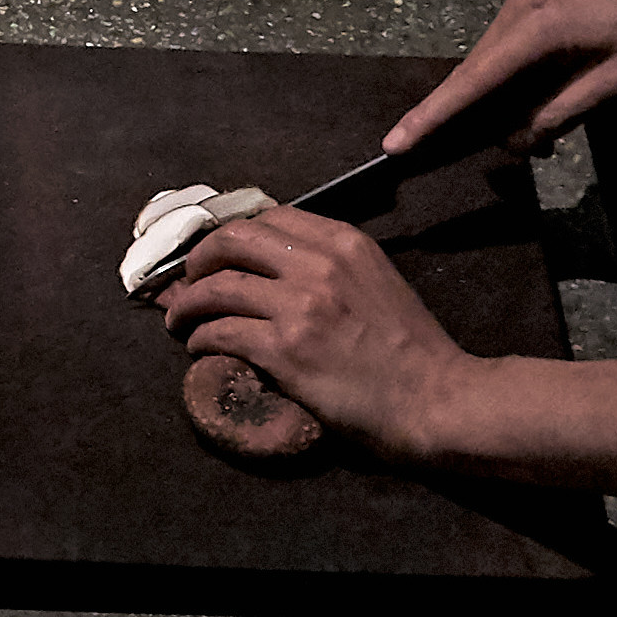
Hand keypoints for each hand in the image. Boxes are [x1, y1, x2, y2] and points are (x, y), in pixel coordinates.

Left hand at [158, 208, 471, 457]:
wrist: (437, 400)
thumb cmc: (414, 351)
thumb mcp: (378, 281)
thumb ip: (334, 265)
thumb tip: (281, 267)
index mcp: (344, 242)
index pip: (268, 216)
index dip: (231, 233)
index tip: (216, 252)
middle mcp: (319, 264)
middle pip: (232, 240)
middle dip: (199, 258)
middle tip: (188, 280)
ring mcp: (300, 305)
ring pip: (216, 286)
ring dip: (187, 303)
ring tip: (179, 319)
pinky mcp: (285, 349)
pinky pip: (220, 331)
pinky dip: (200, 338)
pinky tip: (198, 347)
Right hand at [385, 0, 616, 158]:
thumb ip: (562, 111)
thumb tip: (515, 139)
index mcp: (535, 27)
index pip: (471, 82)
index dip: (432, 117)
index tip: (395, 143)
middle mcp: (518, 5)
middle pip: (477, 71)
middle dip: (478, 117)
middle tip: (509, 155)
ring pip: (496, 58)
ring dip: (505, 98)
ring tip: (536, 136)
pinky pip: (513, 43)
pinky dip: (519, 75)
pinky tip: (544, 99)